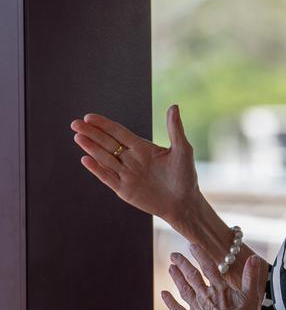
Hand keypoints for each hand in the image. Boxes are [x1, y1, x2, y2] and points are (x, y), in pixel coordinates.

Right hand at [70, 104, 198, 222]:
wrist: (185, 203)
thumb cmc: (186, 176)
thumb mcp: (182, 150)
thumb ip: (175, 129)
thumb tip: (173, 106)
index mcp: (142, 147)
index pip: (119, 132)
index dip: (104, 125)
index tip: (89, 117)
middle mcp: (131, 159)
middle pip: (107, 143)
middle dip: (91, 133)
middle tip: (75, 124)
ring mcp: (126, 174)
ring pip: (105, 158)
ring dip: (91, 148)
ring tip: (78, 137)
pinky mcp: (124, 190)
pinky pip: (107, 177)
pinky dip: (97, 169)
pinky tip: (85, 159)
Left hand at [161, 245, 266, 309]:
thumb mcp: (251, 295)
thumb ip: (251, 275)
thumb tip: (254, 257)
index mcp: (219, 288)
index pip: (208, 267)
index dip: (200, 255)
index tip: (192, 246)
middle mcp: (205, 296)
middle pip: (191, 276)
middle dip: (182, 264)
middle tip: (173, 255)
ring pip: (184, 290)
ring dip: (176, 278)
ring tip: (170, 268)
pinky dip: (170, 302)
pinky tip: (163, 294)